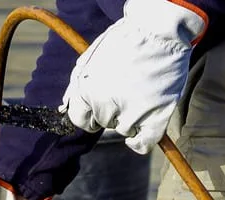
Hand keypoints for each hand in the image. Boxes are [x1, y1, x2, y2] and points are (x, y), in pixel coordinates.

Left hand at [63, 0, 204, 154]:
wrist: (160, 30)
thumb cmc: (125, 39)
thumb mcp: (91, 57)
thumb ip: (75, 85)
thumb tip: (64, 109)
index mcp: (86, 91)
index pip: (80, 119)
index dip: (91, 112)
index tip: (101, 104)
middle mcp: (105, 106)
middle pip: (104, 123)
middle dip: (112, 110)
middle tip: (127, 89)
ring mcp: (130, 114)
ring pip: (123, 130)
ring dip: (130, 118)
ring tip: (142, 92)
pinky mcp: (155, 118)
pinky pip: (143, 144)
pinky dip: (141, 141)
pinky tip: (143, 130)